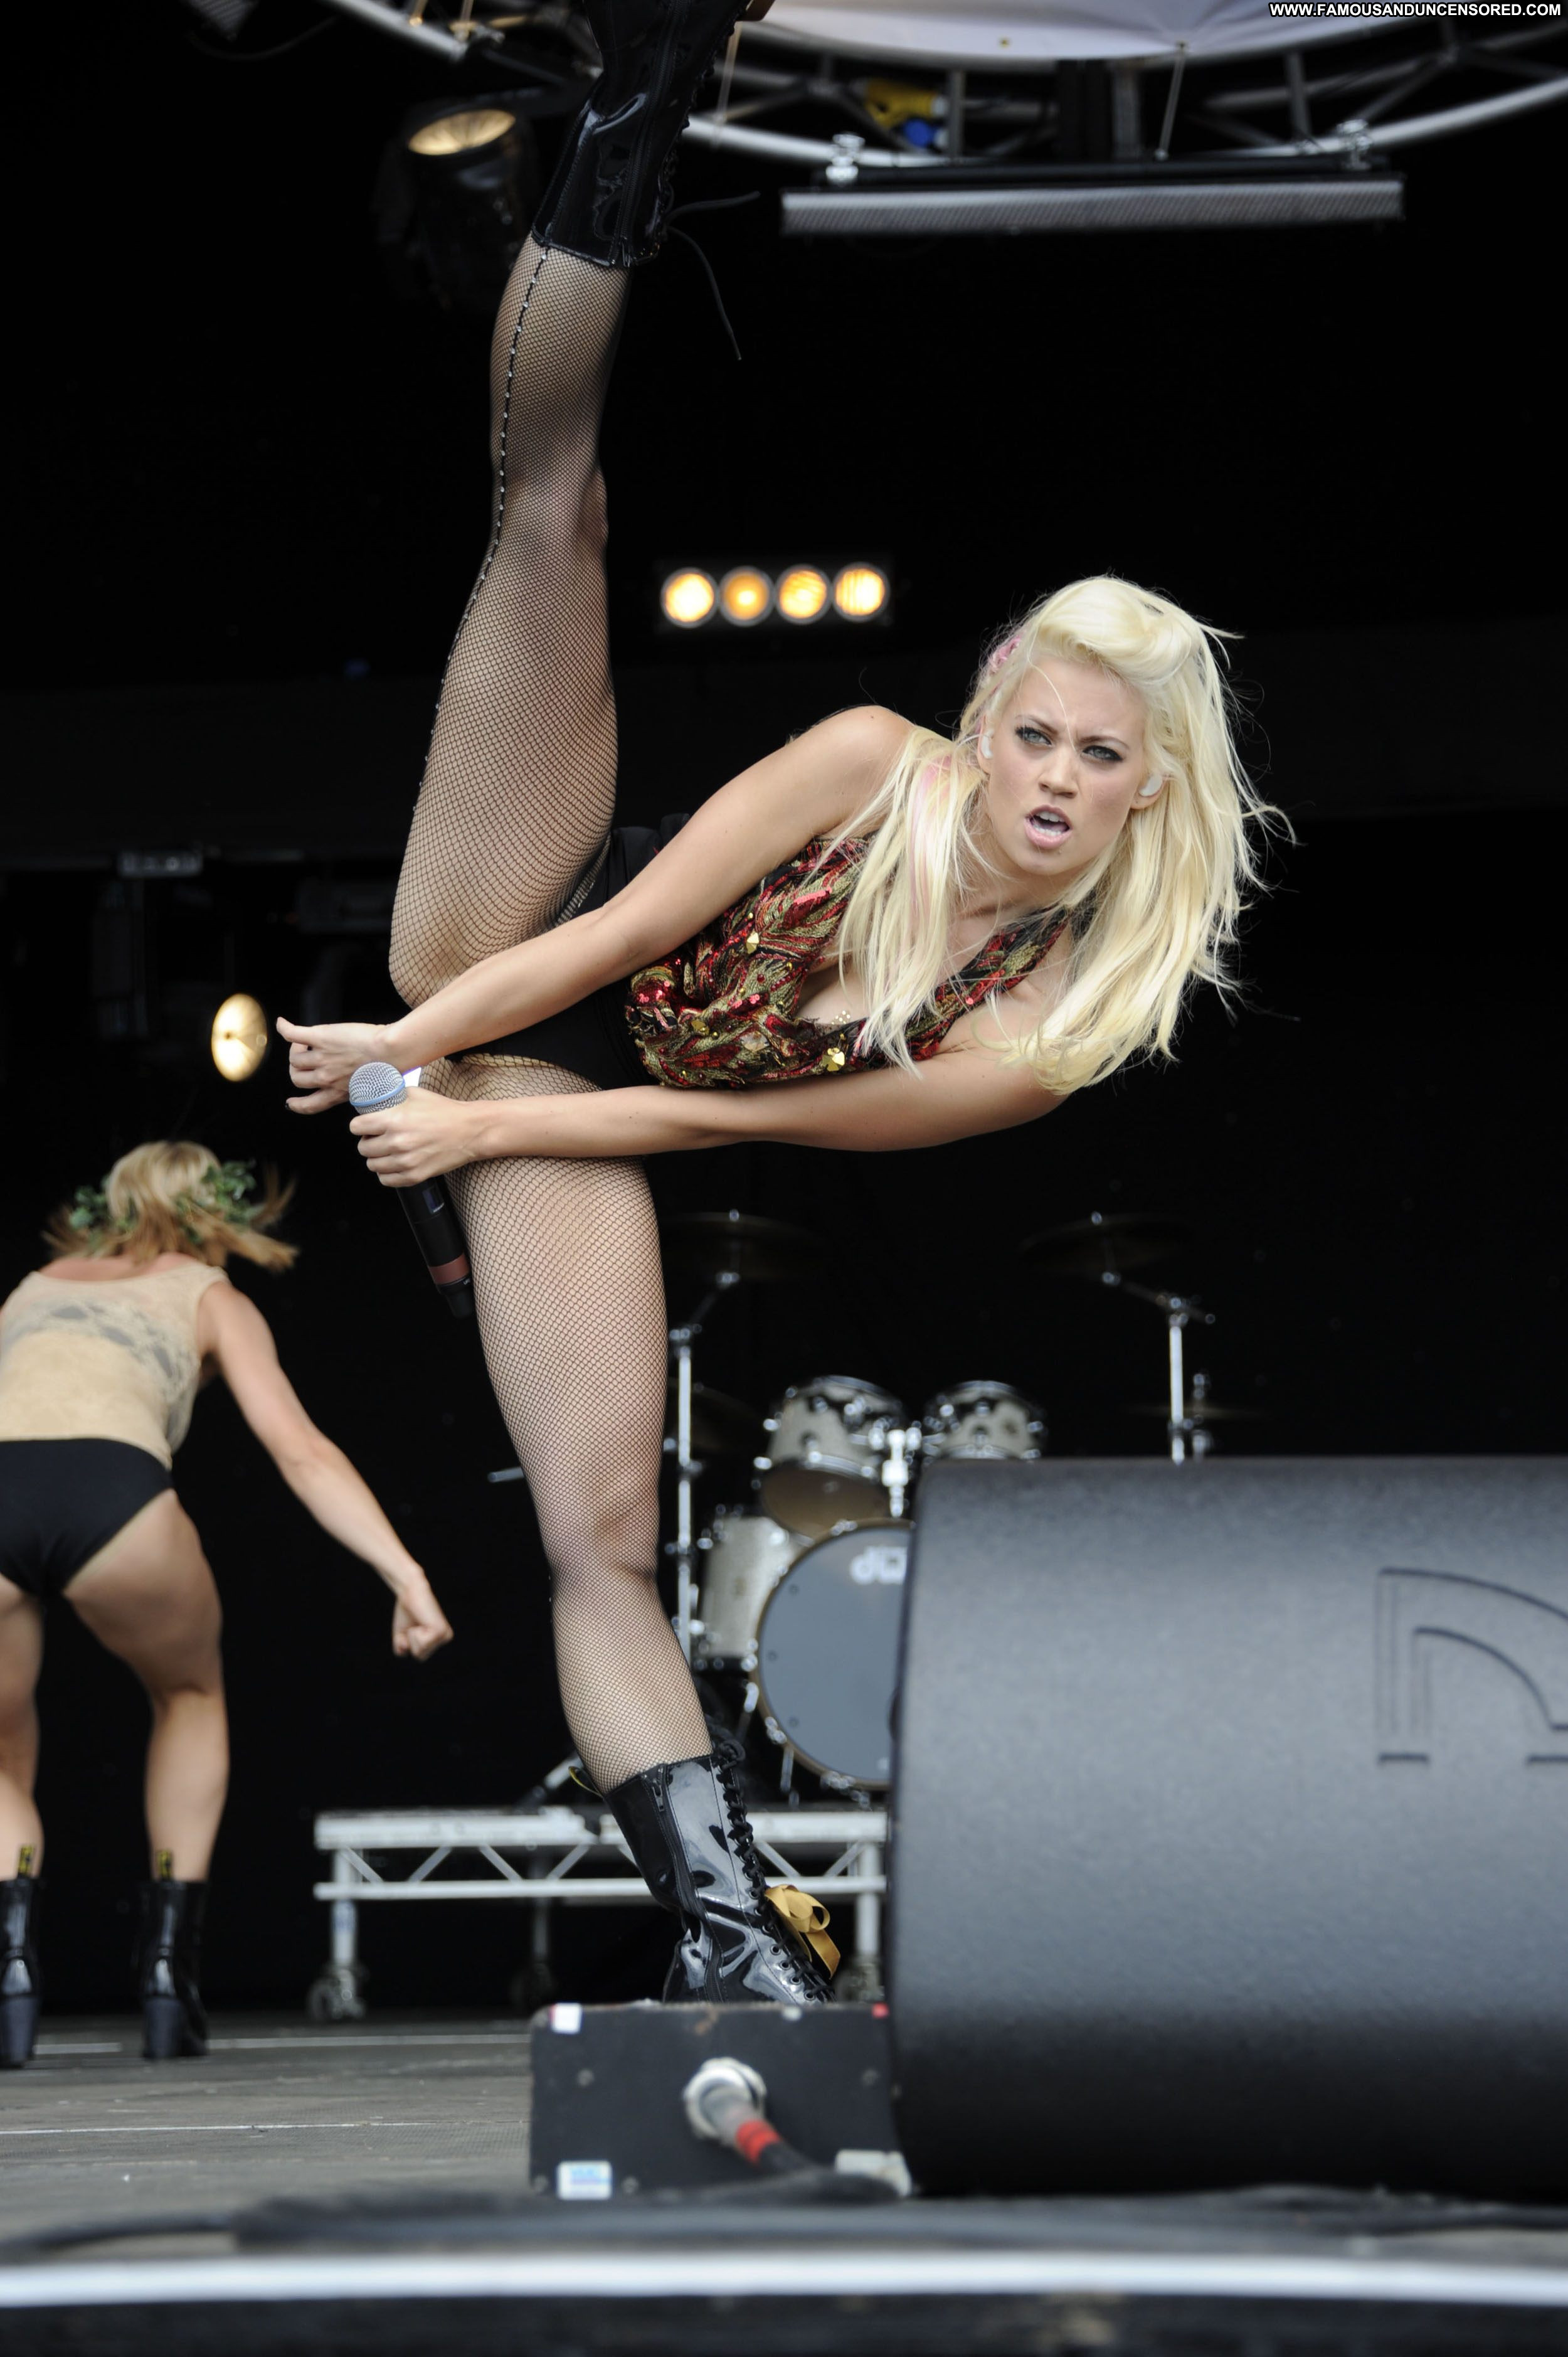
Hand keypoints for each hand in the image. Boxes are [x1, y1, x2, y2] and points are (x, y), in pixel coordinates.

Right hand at [279, 1016, 394, 1113]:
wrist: (390, 1051)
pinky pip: (293, 1035)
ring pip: (294, 1059)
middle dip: (297, 1070)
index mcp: (337, 1093)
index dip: (297, 1105)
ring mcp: (320, 1058)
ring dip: (296, 1050)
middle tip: (305, 1057)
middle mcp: (325, 1079)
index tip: (290, 1103)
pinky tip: (282, 1024)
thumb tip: (350, 1082)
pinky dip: (285, 1029)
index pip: (310, 1105)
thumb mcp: (366, 1086)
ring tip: (305, 1042)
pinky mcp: (320, 1038)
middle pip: (297, 1079)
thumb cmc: (387, 1067)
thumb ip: (352, 1086)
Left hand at [350, 1083, 480, 1187]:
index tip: (364, 1126)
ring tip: (387, 1151)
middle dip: (368, 1142)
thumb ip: (391, 1097)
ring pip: (372, 1165)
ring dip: (377, 1158)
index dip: (359, 1126)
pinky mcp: (415, 1176)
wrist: (469, 1131)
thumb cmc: (444, 1111)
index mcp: (394, 1120)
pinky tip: (394, 1164)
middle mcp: (397, 1142)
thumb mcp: (414, 1093)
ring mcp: (406, 1162)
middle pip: (363, 1148)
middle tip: (378, 1138)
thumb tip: (373, 1099)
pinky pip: (386, 1180)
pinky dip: (387, 1173)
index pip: (356, 1127)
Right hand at [393, 1573, 452, 1660]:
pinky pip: (421, 1644)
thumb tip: (405, 1651)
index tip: (413, 1626)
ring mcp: (444, 1635)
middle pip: (420, 1656)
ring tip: (418, 1622)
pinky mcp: (440, 1631)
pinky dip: (415, 1633)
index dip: (409, 1643)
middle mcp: (445, 1637)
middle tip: (415, 1623)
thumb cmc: (406, 1612)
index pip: (419, 1656)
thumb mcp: (402, 1635)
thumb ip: (402, 1649)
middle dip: (410, 1641)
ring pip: (420, 1652)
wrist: (409, 1592)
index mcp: (439, 1639)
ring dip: (412, 1637)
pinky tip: (421, 1621)